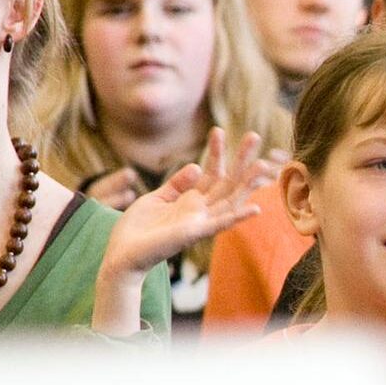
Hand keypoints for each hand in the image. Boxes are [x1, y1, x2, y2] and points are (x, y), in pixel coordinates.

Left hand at [91, 129, 276, 334]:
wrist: (122, 254)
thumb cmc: (137, 229)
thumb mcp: (156, 197)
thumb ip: (177, 183)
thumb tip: (197, 166)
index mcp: (190, 200)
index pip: (210, 171)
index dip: (216, 151)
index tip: (218, 130)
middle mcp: (200, 210)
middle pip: (227, 181)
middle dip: (240, 159)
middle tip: (254, 135)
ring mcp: (200, 222)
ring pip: (230, 199)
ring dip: (247, 183)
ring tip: (263, 165)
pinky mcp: (194, 233)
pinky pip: (220, 224)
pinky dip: (238, 217)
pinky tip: (255, 209)